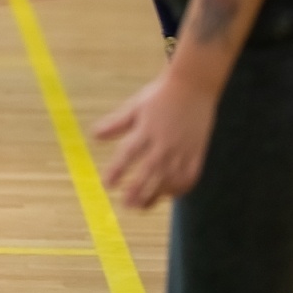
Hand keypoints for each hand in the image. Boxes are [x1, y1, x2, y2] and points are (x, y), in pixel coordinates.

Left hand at [96, 72, 217, 208]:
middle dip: (137, 190)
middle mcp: (165, 142)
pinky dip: (179, 188)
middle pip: (149, 171)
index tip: (107, 185)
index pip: (128, 154)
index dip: (117, 171)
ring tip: (141, 206)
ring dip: (155, 194)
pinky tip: (168, 195)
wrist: (193, 86)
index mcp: (146, 130)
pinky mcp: (197, 152)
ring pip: (169, 178)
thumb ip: (116, 124)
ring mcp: (183, 148)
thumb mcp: (135, 107)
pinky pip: (189, 176)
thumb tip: (95, 137)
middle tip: (125, 204)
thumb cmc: (159, 96)